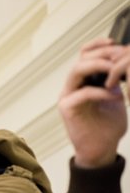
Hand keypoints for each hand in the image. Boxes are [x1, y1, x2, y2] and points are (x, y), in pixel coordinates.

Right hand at [58, 38, 127, 167]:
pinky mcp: (68, 109)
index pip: (84, 55)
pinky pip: (83, 93)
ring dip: (98, 67)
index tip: (115, 43)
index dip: (97, 45)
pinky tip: (116, 96)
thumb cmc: (107, 125)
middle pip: (81, 59)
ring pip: (76, 71)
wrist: (101, 149)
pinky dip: (102, 92)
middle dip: (102, 54)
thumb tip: (124, 60)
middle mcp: (72, 87)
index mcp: (82, 81)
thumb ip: (114, 79)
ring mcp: (67, 97)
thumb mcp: (115, 95)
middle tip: (119, 56)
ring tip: (116, 72)